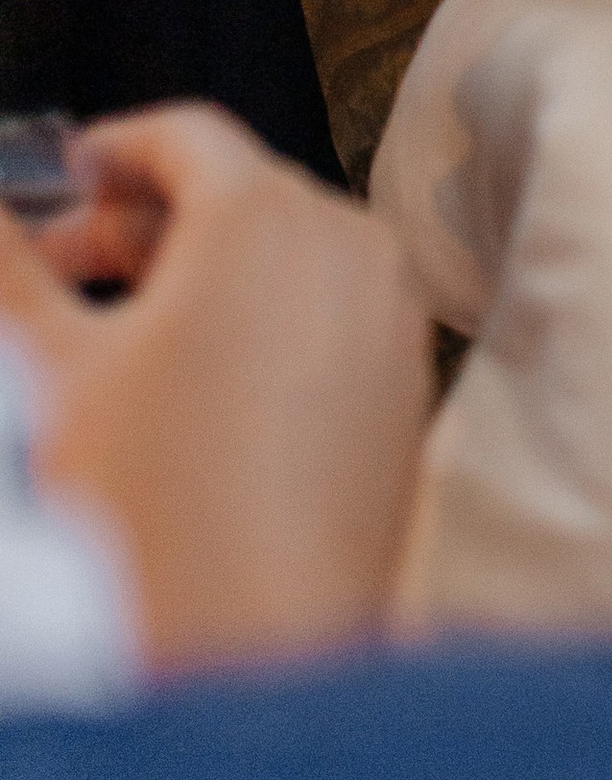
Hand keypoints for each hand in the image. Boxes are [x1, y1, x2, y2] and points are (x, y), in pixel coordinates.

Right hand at [0, 108, 432, 672]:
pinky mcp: (404, 386)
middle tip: (55, 267)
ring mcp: (390, 317)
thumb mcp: (52, 369)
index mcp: (266, 216)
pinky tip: (189, 386)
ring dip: (198, 275)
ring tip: (113, 334)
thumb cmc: (160, 514)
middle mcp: (349, 249)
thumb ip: (11, 270)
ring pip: (284, 257)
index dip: (111, 148)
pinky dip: (259, 322)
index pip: (186, 134)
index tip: (64, 173)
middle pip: (236, 193)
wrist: (258, 646)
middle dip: (139, 224)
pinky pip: (325, 317)